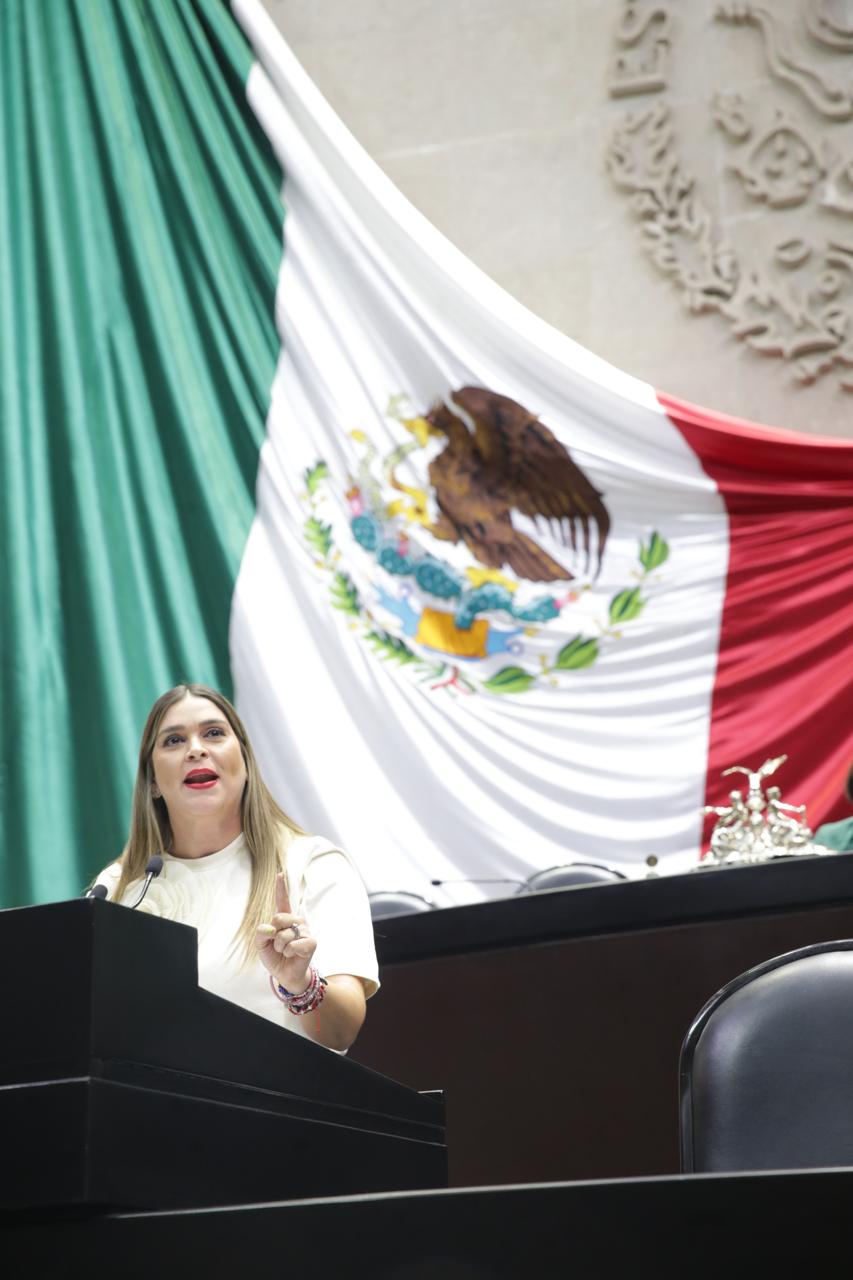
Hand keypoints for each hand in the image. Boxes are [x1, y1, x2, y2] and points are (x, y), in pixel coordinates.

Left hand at [255, 872, 316, 995]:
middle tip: (278, 945)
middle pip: (278, 918)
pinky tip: (293, 955)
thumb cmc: (275, 957)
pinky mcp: (311, 942)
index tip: (280, 874)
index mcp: (284, 919)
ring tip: (286, 952)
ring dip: (280, 947)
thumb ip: (260, 934)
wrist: (285, 975)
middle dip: (273, 935)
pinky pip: (293, 945)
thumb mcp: (261, 945)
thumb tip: (269, 928)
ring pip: (284, 935)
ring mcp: (305, 930)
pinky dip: (289, 953)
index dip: (280, 887)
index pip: (282, 901)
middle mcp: (296, 921)